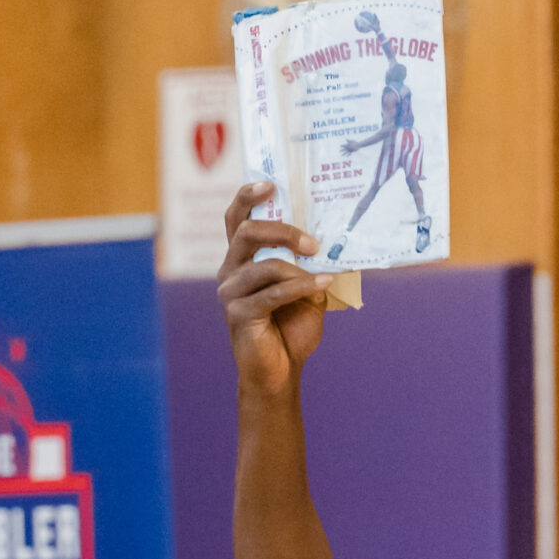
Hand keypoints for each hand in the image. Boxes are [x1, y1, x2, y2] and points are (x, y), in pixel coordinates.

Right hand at [217, 181, 332, 397]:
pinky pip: (272, 292)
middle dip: (282, 231)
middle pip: (247, 232)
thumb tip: (329, 243)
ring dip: (297, 267)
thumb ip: (309, 267)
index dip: (247, 197)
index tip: (271, 185)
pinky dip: (300, 287)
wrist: (281, 373)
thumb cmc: (291, 330)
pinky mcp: (237, 313)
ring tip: (323, 271)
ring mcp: (230, 292)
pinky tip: (321, 284)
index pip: (236, 219)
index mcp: (241, 260)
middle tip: (313, 241)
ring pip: (263, 265)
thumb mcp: (307, 292)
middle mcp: (229, 271)